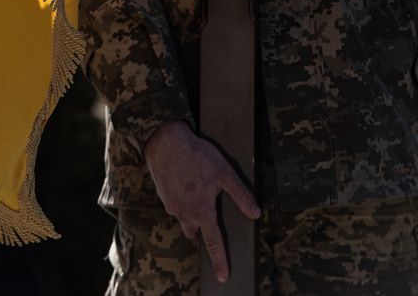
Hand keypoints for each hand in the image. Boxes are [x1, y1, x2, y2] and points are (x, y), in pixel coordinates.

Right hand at [144, 121, 259, 283]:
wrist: (165, 141)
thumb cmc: (196, 156)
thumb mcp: (225, 173)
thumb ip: (240, 194)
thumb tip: (255, 213)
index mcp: (202, 211)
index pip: (214, 242)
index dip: (220, 260)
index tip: (223, 276)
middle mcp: (184, 213)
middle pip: (195, 232)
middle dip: (202, 232)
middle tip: (208, 222)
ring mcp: (171, 205)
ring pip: (183, 218)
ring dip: (190, 215)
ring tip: (197, 196)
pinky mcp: (162, 194)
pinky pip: (174, 205)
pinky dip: (181, 201)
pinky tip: (186, 185)